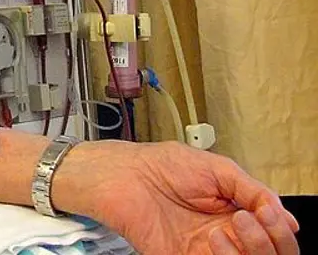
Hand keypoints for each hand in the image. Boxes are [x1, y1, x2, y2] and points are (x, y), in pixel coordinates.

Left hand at [58, 141, 299, 254]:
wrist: (122, 174)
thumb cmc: (161, 164)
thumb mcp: (218, 169)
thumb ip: (253, 191)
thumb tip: (287, 218)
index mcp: (235, 210)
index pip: (272, 233)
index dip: (279, 228)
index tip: (271, 213)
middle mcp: (224, 234)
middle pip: (265, 253)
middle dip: (269, 241)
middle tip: (251, 220)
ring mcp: (204, 250)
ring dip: (249, 250)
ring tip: (232, 225)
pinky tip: (215, 238)